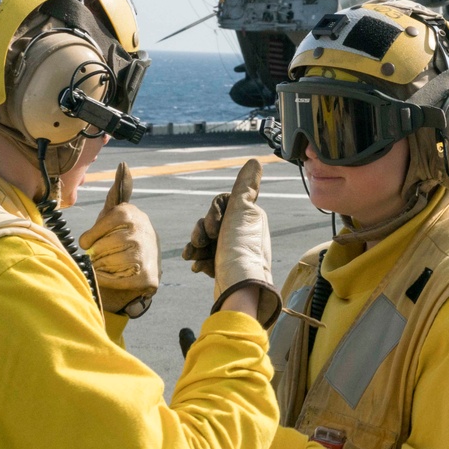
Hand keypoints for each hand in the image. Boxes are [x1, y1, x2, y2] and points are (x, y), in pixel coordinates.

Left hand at [79, 162, 160, 316]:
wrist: (143, 270)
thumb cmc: (121, 238)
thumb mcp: (116, 215)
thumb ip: (117, 192)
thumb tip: (124, 165)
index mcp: (131, 213)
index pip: (104, 223)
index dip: (93, 235)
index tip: (90, 241)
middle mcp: (142, 231)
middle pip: (100, 247)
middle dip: (97, 254)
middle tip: (107, 254)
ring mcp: (146, 254)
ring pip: (105, 264)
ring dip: (101, 268)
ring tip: (113, 264)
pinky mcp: (148, 277)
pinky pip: (112, 280)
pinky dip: (107, 281)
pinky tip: (116, 276)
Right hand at [181, 158, 280, 327]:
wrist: (238, 287)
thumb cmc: (240, 249)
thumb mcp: (242, 211)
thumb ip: (245, 186)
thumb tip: (255, 161)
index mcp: (250, 218)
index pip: (222, 205)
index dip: (212, 214)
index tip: (214, 227)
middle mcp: (244, 233)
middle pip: (212, 223)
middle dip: (201, 232)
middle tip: (202, 242)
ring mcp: (234, 252)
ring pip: (206, 241)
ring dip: (196, 246)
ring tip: (193, 256)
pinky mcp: (225, 268)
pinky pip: (206, 258)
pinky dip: (199, 260)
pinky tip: (196, 266)